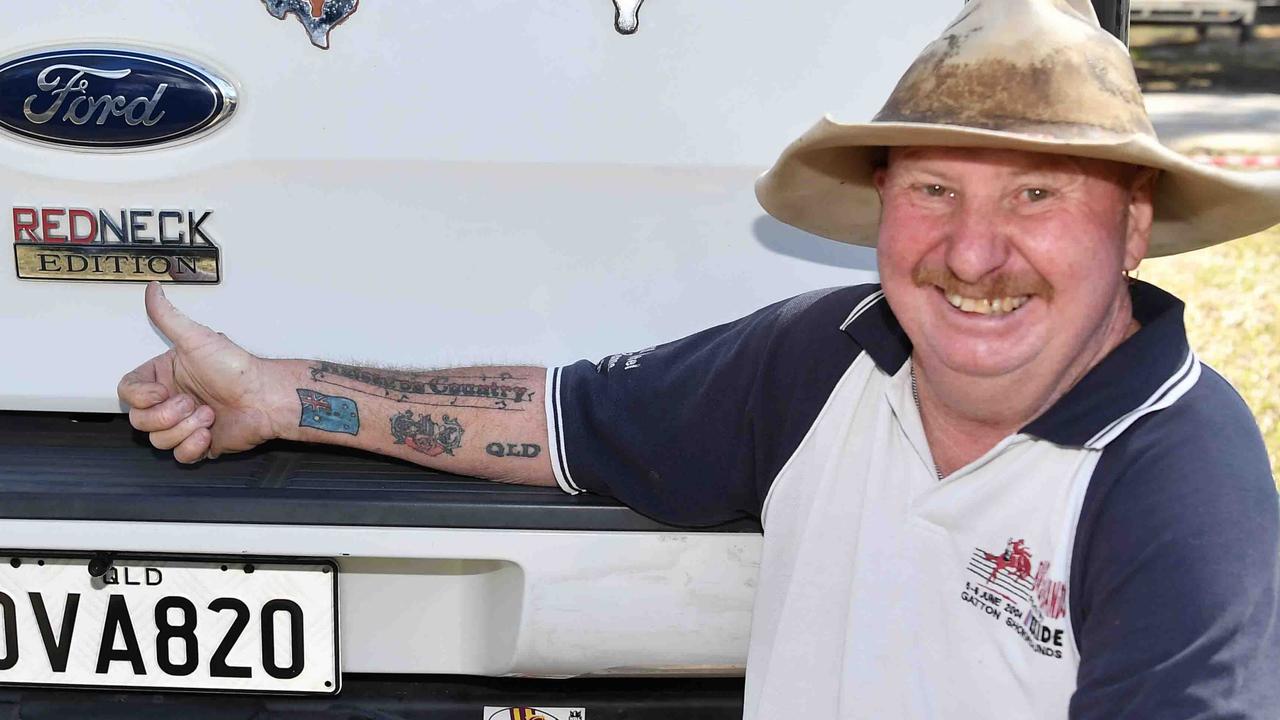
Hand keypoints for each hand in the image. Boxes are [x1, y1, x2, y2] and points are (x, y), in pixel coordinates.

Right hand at [117, 282, 278, 462]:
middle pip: (139, 420)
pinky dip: (193, 446)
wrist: (266, 398)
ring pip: (158, 439)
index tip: (161, 393)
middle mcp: (171, 400)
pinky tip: (210, 432)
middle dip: (166, 416)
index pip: (128, 392)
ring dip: (185, 429)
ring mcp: (184, 423)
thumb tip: (153, 290)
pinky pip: (179, 456)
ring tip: (209, 415)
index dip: (139, 397)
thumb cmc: (238, 368)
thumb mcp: (198, 338)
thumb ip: (169, 317)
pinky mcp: (199, 443)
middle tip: (191, 403)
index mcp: (164, 376)